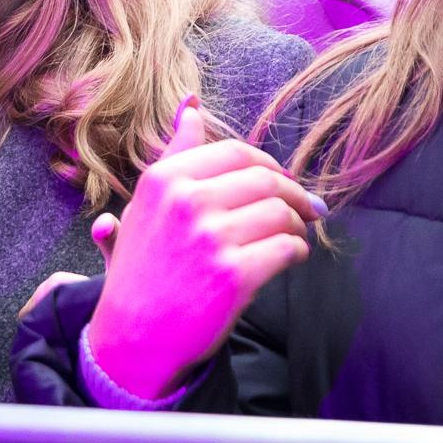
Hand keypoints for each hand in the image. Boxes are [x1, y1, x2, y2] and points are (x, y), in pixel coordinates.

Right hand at [80, 99, 323, 401]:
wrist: (135, 337)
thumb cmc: (143, 269)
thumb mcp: (145, 203)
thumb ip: (174, 152)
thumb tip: (192, 105)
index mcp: (164, 179)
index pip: (235, 151)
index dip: (268, 165)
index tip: (282, 181)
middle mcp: (186, 201)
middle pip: (265, 178)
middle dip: (294, 193)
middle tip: (307, 208)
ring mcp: (211, 238)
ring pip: (282, 211)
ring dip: (300, 223)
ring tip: (296, 235)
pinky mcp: (235, 275)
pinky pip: (288, 248)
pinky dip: (298, 251)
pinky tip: (291, 258)